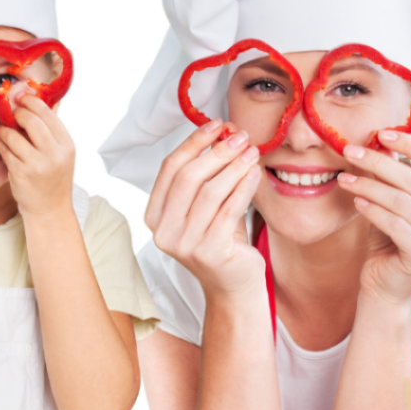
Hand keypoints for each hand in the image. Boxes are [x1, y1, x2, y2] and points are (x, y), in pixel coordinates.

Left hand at [0, 94, 74, 217]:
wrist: (50, 209)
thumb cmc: (53, 178)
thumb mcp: (62, 153)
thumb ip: (52, 130)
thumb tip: (41, 100)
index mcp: (66, 145)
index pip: (48, 113)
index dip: (32, 101)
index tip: (21, 96)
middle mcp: (54, 154)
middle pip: (32, 120)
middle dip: (17, 112)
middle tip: (11, 112)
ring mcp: (37, 165)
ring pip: (14, 135)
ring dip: (4, 128)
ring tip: (1, 128)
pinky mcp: (20, 173)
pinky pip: (5, 150)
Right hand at [145, 119, 263, 298]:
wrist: (232, 284)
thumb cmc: (221, 239)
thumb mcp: (205, 206)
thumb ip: (207, 174)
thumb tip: (223, 131)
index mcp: (155, 216)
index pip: (170, 169)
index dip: (193, 143)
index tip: (216, 125)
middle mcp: (164, 232)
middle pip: (188, 178)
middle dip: (216, 152)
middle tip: (240, 136)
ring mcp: (185, 245)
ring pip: (210, 192)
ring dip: (233, 167)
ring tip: (252, 152)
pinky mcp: (210, 253)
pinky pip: (229, 210)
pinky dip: (244, 188)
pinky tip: (255, 174)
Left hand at [336, 130, 410, 305]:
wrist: (383, 289)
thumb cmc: (388, 244)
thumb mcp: (391, 205)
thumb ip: (392, 178)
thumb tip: (379, 138)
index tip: (381, 133)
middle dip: (380, 162)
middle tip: (350, 152)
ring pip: (403, 202)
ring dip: (370, 186)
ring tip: (344, 179)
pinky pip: (397, 226)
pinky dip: (374, 211)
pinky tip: (356, 203)